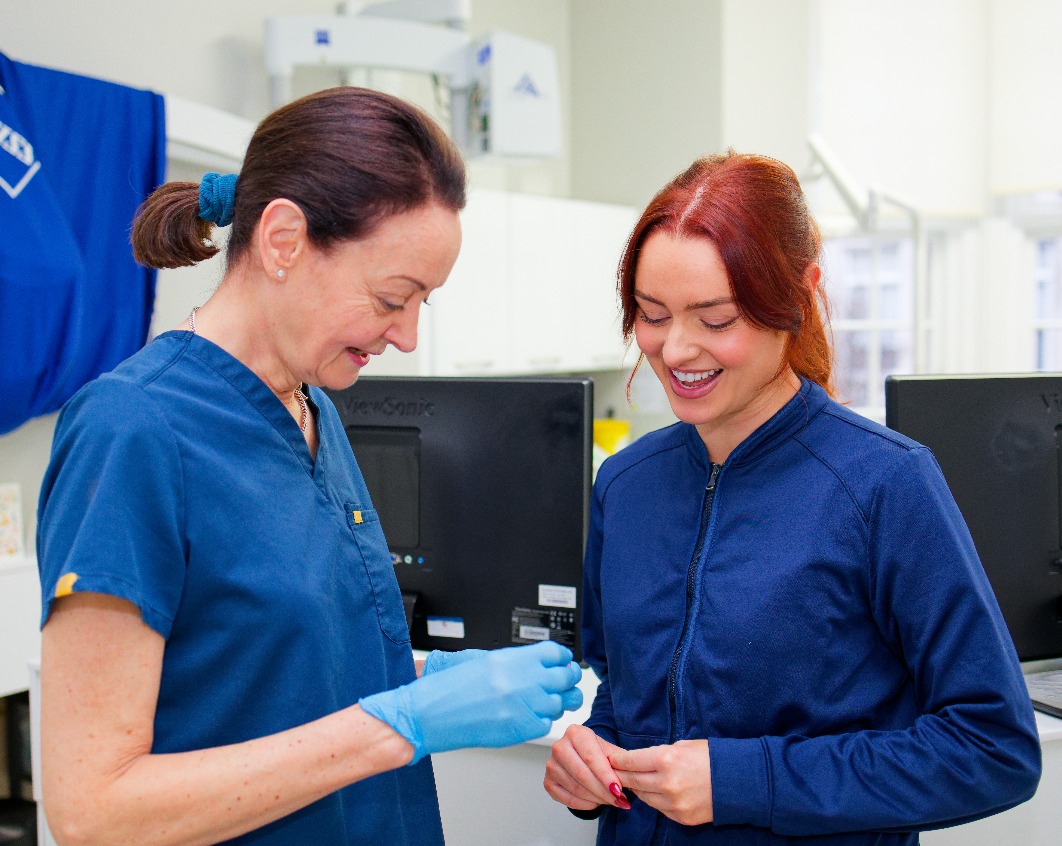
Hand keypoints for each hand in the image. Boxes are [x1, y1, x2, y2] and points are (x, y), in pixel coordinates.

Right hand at [359, 641, 582, 762]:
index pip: (556, 653)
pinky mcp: (519, 729)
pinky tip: (530, 717)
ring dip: (556, 703)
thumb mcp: (482, 662)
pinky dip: (541, 722)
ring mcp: (522, 705)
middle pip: (565, 677)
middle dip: (567, 680)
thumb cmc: (448, 688)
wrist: (428, 713)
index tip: (562, 663)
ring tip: (546, 703)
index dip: (562, 659)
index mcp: (511, 659)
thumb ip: (514, 662)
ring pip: (560, 703)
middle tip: (564, 684)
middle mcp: (521, 679)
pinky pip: (545, 724)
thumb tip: (539, 664)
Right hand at [544, 724, 631, 811]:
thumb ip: (620, 764)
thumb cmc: (599, 754)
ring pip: (576, 788)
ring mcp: (551, 765)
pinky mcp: (548, 782)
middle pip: (582, 774)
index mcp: (575, 733)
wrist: (585, 757)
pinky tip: (595, 801)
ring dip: (597, 799)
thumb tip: (630, 778)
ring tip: (611, 800)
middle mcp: (559, 746)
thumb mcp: (612, 752)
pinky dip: (585, 805)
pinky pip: (567, 800)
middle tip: (619, 799)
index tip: (618, 789)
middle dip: (603, 791)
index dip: (605, 775)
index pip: (590, 757)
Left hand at [608, 739, 712, 825]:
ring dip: (636, 787)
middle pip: (632, 780)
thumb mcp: (683, 745)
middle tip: (611, 770)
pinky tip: (653, 791)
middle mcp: (666, 783)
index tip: (609, 758)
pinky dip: (653, 799)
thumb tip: (641, 759)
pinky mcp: (679, 817)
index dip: (617, 760)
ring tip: (631, 780)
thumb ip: (659, 753)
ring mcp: (672, 803)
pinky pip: (658, 808)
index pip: (630, 761)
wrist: (738, 781)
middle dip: (620, 774)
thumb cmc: (711, 757)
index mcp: (665, 759)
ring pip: (642, 796)